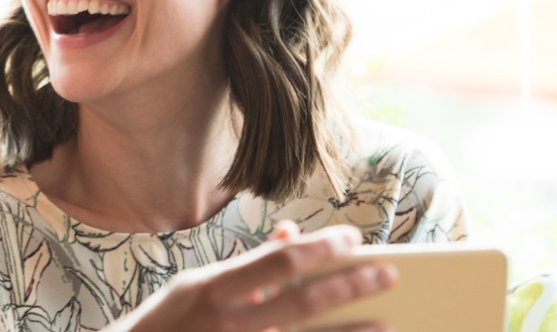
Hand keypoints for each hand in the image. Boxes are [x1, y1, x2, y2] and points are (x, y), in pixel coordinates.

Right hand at [107, 221, 397, 331]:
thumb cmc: (168, 323)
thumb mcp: (197, 285)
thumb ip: (247, 266)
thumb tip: (291, 235)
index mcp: (215, 288)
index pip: (278, 261)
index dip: (320, 249)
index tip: (353, 240)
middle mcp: (229, 322)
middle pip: (303, 302)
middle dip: (349, 286)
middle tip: (388, 275)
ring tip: (386, 324)